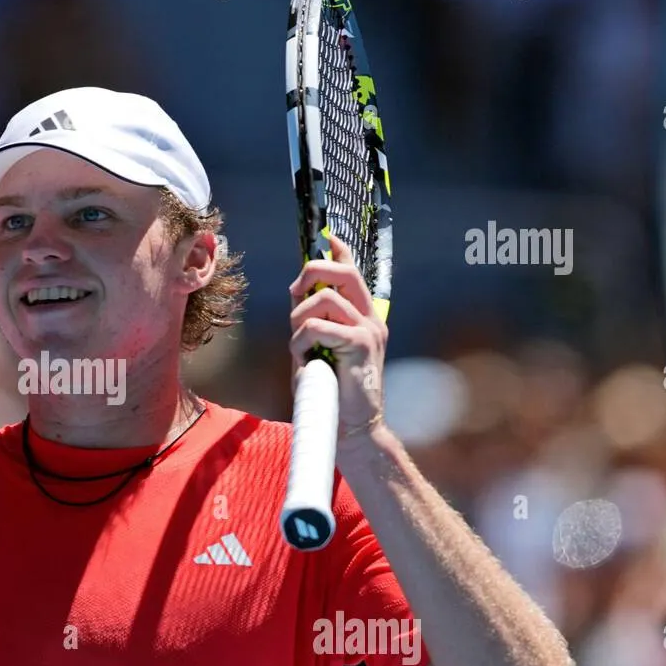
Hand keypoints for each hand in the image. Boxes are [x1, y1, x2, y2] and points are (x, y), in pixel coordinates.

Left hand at [288, 232, 386, 440]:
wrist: (351, 428)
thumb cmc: (332, 392)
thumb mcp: (319, 349)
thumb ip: (312, 322)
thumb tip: (298, 295)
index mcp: (363, 317)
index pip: (354, 273)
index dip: (339, 251)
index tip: (327, 237)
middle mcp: (370, 319)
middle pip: (343, 273)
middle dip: (312, 272)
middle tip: (295, 291)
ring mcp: (368, 331)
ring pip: (324, 299)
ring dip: (299, 318)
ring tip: (299, 344)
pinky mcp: (360, 345)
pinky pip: (318, 327)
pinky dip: (301, 341)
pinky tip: (303, 360)